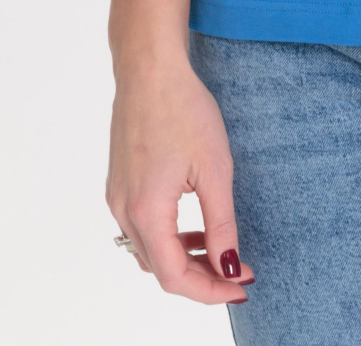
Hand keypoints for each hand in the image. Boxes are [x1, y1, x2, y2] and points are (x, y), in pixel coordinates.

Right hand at [106, 52, 254, 304]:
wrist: (149, 69)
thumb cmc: (183, 110)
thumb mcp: (214, 169)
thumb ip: (221, 225)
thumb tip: (229, 267)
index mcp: (147, 212)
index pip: (175, 277)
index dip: (210, 290)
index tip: (243, 285)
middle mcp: (124, 211)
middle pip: (160, 269)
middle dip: (200, 278)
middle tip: (238, 272)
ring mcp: (117, 197)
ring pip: (149, 250)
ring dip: (183, 258)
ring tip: (219, 251)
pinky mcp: (119, 182)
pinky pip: (142, 227)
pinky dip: (169, 237)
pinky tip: (194, 224)